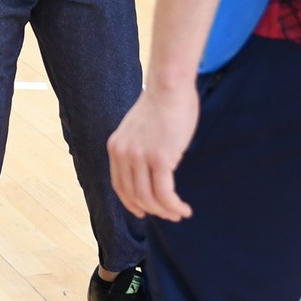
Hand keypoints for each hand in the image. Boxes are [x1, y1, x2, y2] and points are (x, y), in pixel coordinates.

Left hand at [108, 82, 199, 220]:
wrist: (170, 86)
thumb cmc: (162, 103)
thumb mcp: (140, 128)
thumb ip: (140, 147)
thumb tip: (153, 168)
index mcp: (116, 147)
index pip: (120, 185)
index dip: (131, 203)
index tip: (143, 212)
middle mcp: (124, 154)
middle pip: (134, 195)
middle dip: (153, 210)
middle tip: (169, 215)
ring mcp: (140, 157)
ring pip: (150, 198)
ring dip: (165, 211)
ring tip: (179, 214)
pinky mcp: (159, 158)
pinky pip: (165, 193)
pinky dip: (174, 206)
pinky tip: (183, 209)